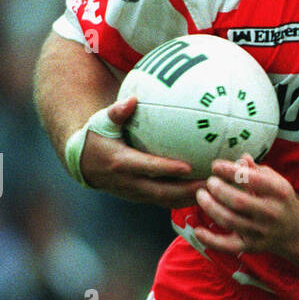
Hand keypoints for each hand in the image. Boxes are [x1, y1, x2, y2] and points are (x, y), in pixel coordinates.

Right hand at [80, 96, 204, 206]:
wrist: (83, 164)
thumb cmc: (96, 137)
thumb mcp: (101, 123)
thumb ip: (117, 112)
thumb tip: (133, 99)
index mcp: (121, 163)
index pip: (148, 168)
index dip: (167, 170)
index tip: (188, 167)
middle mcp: (130, 183)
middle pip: (163, 192)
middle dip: (187, 191)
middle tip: (211, 184)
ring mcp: (136, 194)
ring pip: (167, 201)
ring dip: (190, 199)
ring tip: (215, 191)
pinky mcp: (142, 198)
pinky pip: (166, 201)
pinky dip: (185, 199)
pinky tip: (205, 191)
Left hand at [194, 156, 298, 255]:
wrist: (295, 232)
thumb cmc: (280, 200)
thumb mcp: (276, 181)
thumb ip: (257, 170)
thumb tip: (241, 158)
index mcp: (279, 193)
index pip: (252, 179)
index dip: (230, 171)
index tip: (215, 165)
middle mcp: (271, 213)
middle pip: (238, 201)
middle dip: (218, 189)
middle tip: (209, 182)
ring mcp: (260, 232)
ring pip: (230, 221)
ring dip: (210, 207)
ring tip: (201, 195)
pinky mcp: (251, 247)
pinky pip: (228, 246)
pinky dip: (211, 240)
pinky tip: (198, 231)